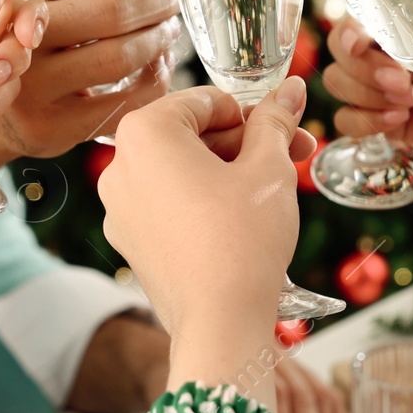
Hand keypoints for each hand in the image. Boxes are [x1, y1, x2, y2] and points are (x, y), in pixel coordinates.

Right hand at [0, 0, 181, 163]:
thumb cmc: (22, 40)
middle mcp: (15, 40)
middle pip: (111, 10)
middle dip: (157, 0)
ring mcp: (31, 89)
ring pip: (119, 56)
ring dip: (158, 37)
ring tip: (167, 27)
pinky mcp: (50, 129)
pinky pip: (124, 103)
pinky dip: (154, 80)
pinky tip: (157, 64)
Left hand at [99, 79, 314, 408]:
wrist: (220, 323)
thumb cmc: (242, 241)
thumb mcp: (268, 169)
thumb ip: (275, 122)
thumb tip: (290, 89)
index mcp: (145, 132)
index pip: (206, 100)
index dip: (251, 112)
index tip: (282, 129)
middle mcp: (120, 165)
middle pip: (191, 135)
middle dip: (245, 142)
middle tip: (292, 154)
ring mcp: (120, 207)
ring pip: (181, 170)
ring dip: (228, 171)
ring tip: (274, 188)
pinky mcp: (131, 241)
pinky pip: (169, 204)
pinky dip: (203, 201)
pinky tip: (242, 218)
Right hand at [323, 17, 412, 151]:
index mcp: (387, 30)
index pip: (349, 24)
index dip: (349, 34)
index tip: (360, 44)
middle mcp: (368, 56)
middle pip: (338, 56)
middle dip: (367, 71)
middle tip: (402, 83)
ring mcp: (363, 87)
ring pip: (336, 84)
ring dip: (369, 95)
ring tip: (408, 102)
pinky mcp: (367, 119)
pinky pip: (344, 120)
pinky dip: (368, 120)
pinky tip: (398, 119)